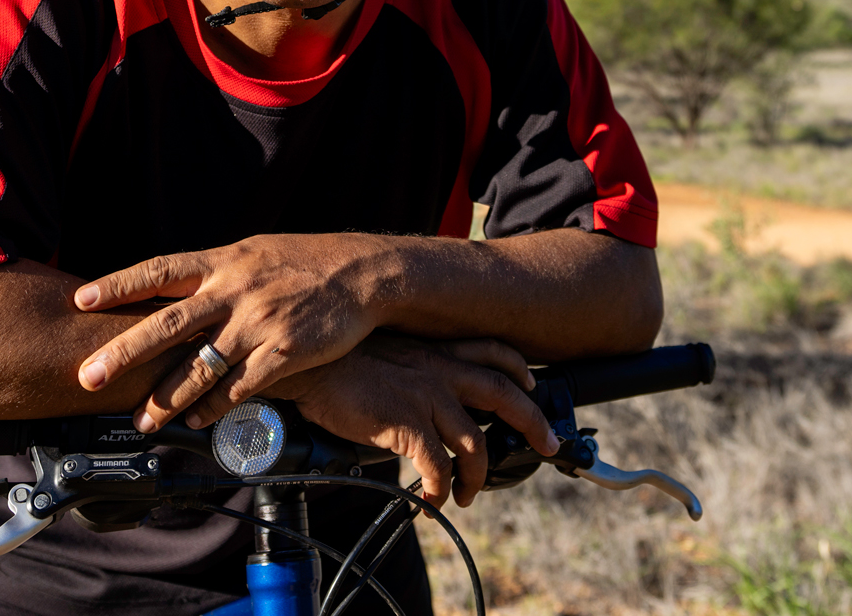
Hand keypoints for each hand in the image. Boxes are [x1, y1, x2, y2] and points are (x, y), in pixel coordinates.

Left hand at [73, 234, 399, 430]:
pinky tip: (196, 422)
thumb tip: (170, 285)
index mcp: (222, 261)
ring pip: (201, 365)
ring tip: (141, 421)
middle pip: (168, 323)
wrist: (362, 273)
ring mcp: (259, 322)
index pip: (159, 270)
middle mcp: (234, 289)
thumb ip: (212, 272)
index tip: (81, 299)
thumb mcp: (253, 252)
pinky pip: (240, 387)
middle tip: (88, 376)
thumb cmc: (304, 261)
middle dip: (124, 352)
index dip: (118, 285)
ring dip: (166, 397)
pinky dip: (214, 408)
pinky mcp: (284, 352)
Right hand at [277, 336, 559, 508]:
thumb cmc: (337, 360)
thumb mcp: (388, 353)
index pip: (493, 351)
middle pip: (504, 393)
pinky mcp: (404, 423)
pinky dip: (440, 488)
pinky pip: (437, 465)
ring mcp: (424, 395)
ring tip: (465, 494)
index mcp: (434, 350)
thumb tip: (422, 401)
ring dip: (477, 474)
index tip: (531, 387)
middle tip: (546, 445)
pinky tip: (431, 500)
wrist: (305, 366)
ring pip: (475, 440)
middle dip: (533, 422)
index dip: (519, 371)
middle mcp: (438, 368)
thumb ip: (414, 369)